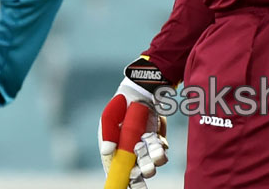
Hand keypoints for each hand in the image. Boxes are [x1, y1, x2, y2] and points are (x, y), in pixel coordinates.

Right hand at [99, 59, 169, 188]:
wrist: (143, 89)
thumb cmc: (122, 102)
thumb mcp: (110, 115)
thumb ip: (108, 133)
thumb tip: (107, 152)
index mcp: (113, 145)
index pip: (114, 167)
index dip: (119, 177)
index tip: (127, 183)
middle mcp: (128, 148)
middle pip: (133, 169)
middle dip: (140, 174)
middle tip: (145, 171)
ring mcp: (143, 145)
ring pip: (148, 161)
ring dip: (152, 163)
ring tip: (156, 158)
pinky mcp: (156, 140)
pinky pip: (160, 150)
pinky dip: (161, 150)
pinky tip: (160, 143)